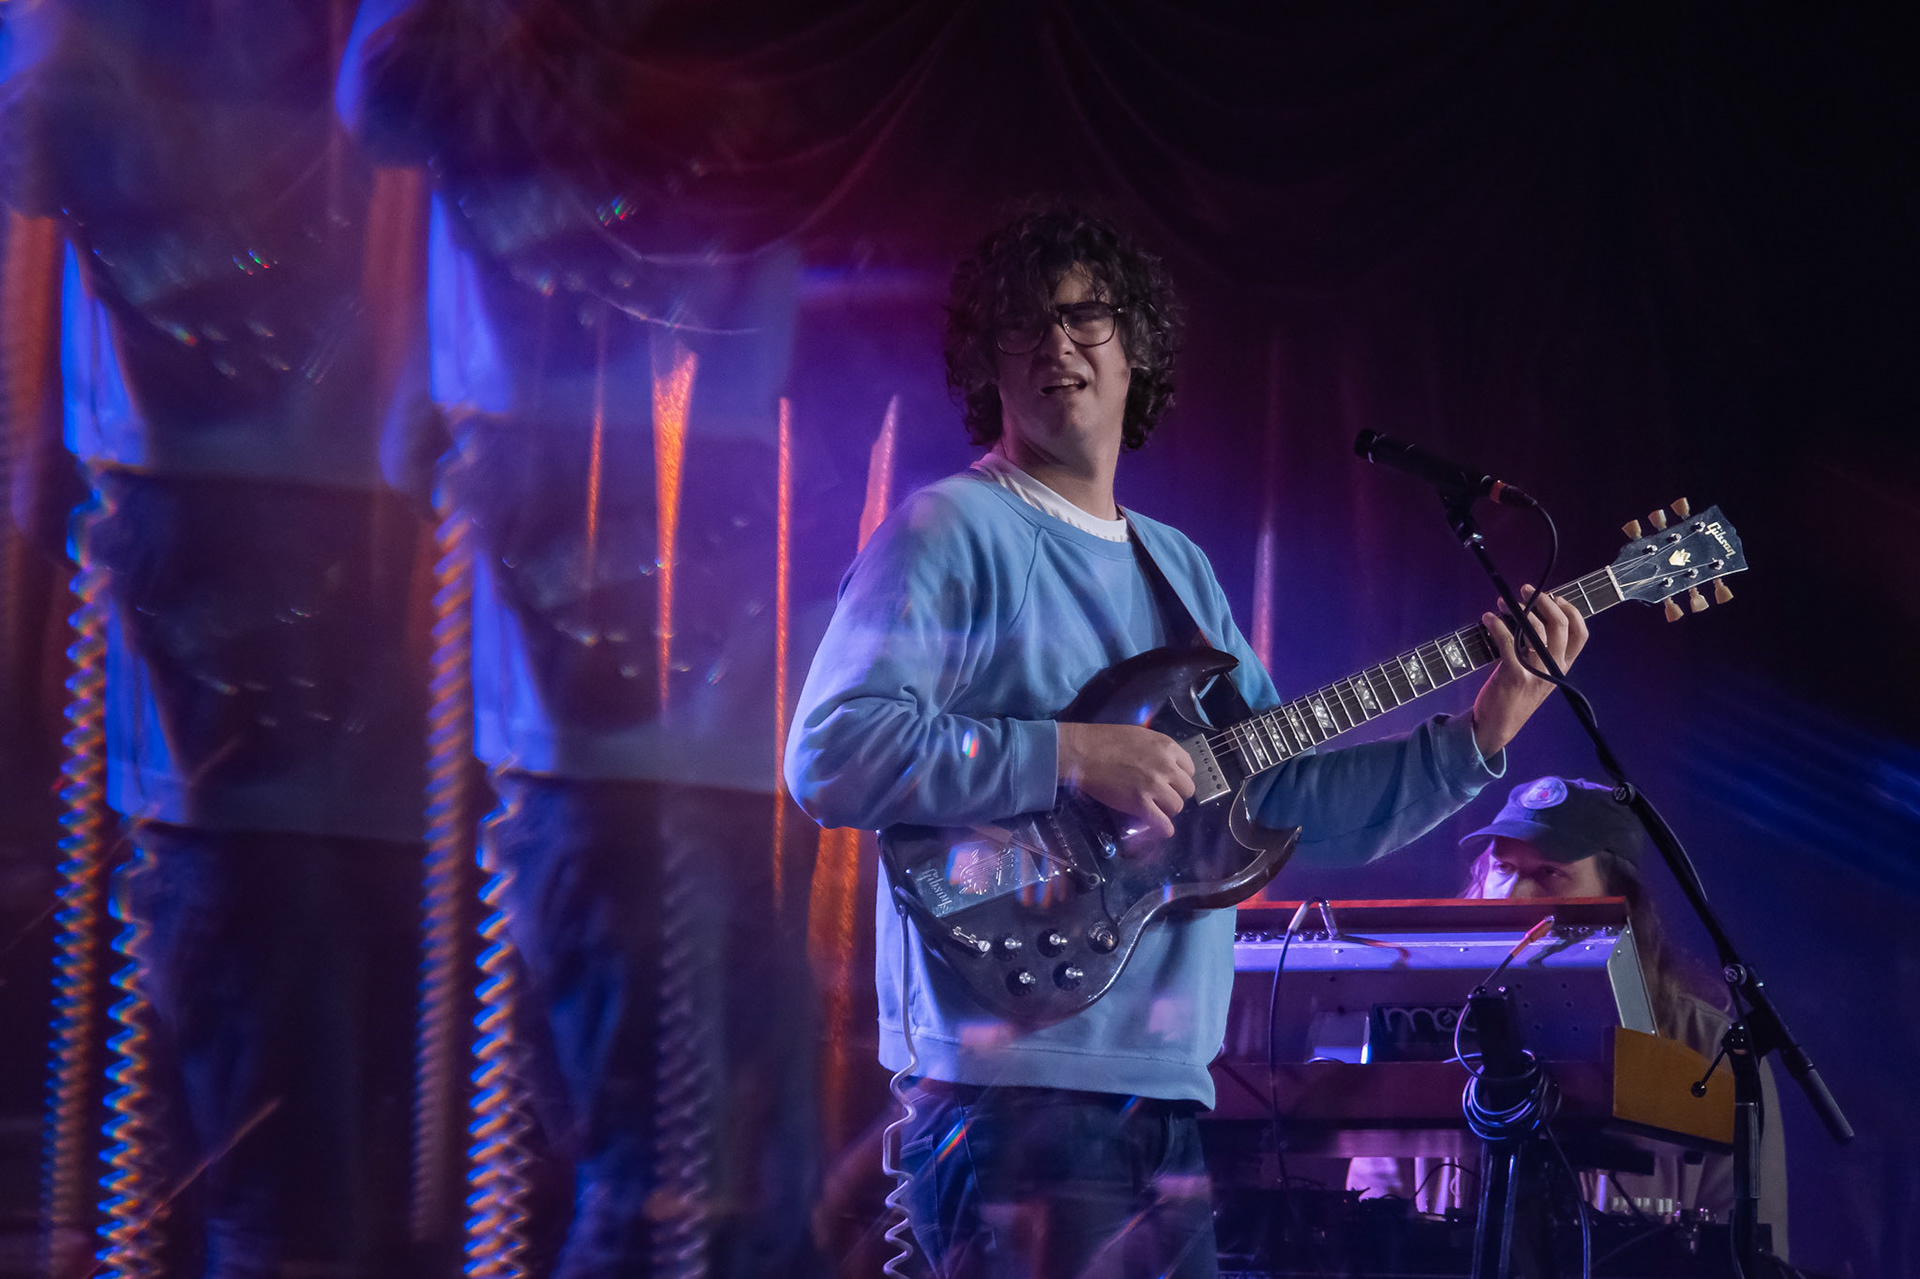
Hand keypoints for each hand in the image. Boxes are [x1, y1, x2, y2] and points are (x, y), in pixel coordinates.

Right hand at [1055, 722, 1195, 838]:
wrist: (1083, 752)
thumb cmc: (1106, 739)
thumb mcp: (1141, 735)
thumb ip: (1158, 750)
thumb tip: (1166, 764)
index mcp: (1167, 747)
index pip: (1190, 769)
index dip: (1180, 777)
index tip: (1170, 781)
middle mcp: (1166, 766)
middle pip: (1186, 789)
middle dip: (1175, 793)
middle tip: (1161, 795)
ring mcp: (1154, 786)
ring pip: (1176, 807)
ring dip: (1167, 809)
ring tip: (1154, 808)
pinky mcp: (1140, 804)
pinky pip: (1163, 824)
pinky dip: (1164, 829)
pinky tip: (1160, 828)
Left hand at [1471, 586, 1588, 757]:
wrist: (1497, 726)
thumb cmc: (1515, 695)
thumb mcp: (1538, 674)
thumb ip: (1539, 650)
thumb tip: (1531, 615)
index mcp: (1562, 667)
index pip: (1581, 634)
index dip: (1571, 611)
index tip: (1555, 597)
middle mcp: (1553, 669)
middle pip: (1560, 626)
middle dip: (1544, 601)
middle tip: (1526, 589)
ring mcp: (1535, 673)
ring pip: (1536, 630)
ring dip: (1518, 609)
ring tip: (1502, 603)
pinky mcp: (1514, 676)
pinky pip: (1508, 642)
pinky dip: (1497, 625)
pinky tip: (1488, 619)